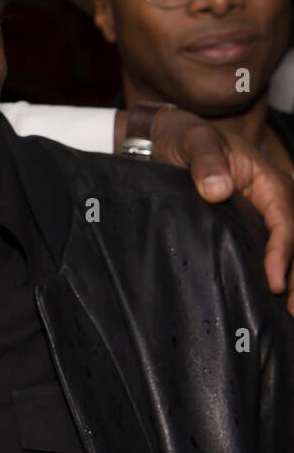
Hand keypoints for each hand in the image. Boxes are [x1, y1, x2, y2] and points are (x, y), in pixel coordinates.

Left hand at [122, 107, 293, 312]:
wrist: (170, 137)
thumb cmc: (186, 137)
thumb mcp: (194, 142)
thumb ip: (205, 163)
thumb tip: (216, 190)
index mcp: (270, 182)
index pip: (285, 222)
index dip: (282, 253)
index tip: (273, 282)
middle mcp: (274, 201)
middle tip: (290, 312)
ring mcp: (264, 215)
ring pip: (286, 251)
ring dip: (289, 280)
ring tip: (287, 315)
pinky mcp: (249, 226)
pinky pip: (267, 250)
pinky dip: (273, 273)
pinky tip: (267, 301)